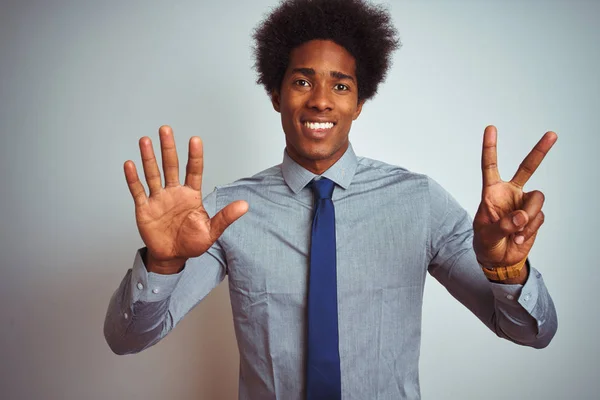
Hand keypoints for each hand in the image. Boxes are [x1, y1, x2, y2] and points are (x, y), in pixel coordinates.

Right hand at [124, 125, 248, 273]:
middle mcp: (174, 192)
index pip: (194, 171)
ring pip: (152, 174)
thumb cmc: (193, 243)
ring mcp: (158, 199)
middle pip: (170, 166)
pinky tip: (129, 164)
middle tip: (166, 129)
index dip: (194, 156)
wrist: (172, 257)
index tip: (195, 140)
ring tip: (145, 141)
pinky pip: (138, 191)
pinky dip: (133, 179)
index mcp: (191, 195)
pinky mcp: (144, 208)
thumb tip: (244, 205)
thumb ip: (225, 217)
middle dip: (168, 148)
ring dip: (148, 158)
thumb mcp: (211, 231)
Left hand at [472, 125, 556, 271]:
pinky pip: (539, 217)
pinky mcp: (535, 216)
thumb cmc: (485, 243)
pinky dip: (531, 229)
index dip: (490, 147)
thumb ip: (503, 225)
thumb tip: (521, 217)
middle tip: (552, 134)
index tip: (491, 128)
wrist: (499, 260)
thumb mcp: (486, 235)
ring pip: (537, 199)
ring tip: (517, 232)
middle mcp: (510, 193)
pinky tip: (520, 238)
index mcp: (491, 192)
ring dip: (529, 216)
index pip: (490, 166)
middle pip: (527, 168)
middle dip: (540, 151)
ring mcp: (524, 203)